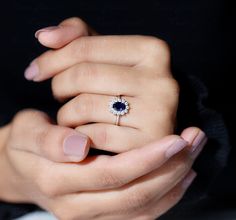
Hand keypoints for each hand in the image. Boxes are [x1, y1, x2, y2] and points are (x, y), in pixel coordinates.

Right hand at [0, 116, 206, 218]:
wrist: (20, 167)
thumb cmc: (26, 144)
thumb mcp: (27, 133)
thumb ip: (48, 140)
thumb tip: (78, 146)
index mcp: (59, 181)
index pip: (113, 173)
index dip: (148, 158)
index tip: (177, 139)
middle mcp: (77, 206)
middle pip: (135, 194)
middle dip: (171, 168)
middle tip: (195, 141)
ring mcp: (90, 215)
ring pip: (142, 208)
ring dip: (173, 182)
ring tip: (194, 155)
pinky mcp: (100, 215)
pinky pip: (139, 214)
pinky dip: (164, 199)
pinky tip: (180, 178)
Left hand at [25, 17, 178, 152]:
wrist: (148, 125)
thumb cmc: (123, 88)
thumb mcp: (108, 58)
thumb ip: (78, 38)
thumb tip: (44, 36)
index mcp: (154, 51)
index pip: (86, 46)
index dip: (52, 58)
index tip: (35, 71)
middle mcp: (162, 80)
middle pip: (84, 76)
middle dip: (59, 86)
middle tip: (59, 95)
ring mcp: (158, 113)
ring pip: (84, 106)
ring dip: (65, 113)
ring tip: (70, 114)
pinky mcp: (146, 143)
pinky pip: (93, 135)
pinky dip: (78, 134)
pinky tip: (82, 132)